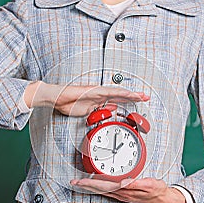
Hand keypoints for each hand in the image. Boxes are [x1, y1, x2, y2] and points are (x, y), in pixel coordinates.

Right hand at [24, 81, 149, 115]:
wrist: (57, 99)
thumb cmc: (68, 104)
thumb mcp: (89, 111)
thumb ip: (100, 109)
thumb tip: (112, 109)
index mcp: (99, 99)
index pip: (117, 99)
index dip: (129, 100)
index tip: (139, 102)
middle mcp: (100, 94)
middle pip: (121, 95)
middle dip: (134, 97)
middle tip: (146, 97)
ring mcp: (97, 92)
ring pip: (118, 92)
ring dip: (130, 94)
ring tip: (141, 96)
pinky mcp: (94, 91)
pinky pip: (109, 92)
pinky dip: (119, 93)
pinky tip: (127, 94)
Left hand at [70, 177, 186, 202]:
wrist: (163, 199)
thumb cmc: (157, 190)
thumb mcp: (149, 184)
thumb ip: (136, 183)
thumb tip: (123, 182)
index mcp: (125, 190)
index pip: (103, 186)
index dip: (91, 183)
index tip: (80, 181)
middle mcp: (121, 194)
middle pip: (100, 189)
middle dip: (86, 185)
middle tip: (74, 182)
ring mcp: (122, 195)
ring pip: (103, 191)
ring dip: (91, 187)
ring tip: (81, 184)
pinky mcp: (124, 194)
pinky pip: (108, 191)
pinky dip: (99, 188)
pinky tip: (96, 187)